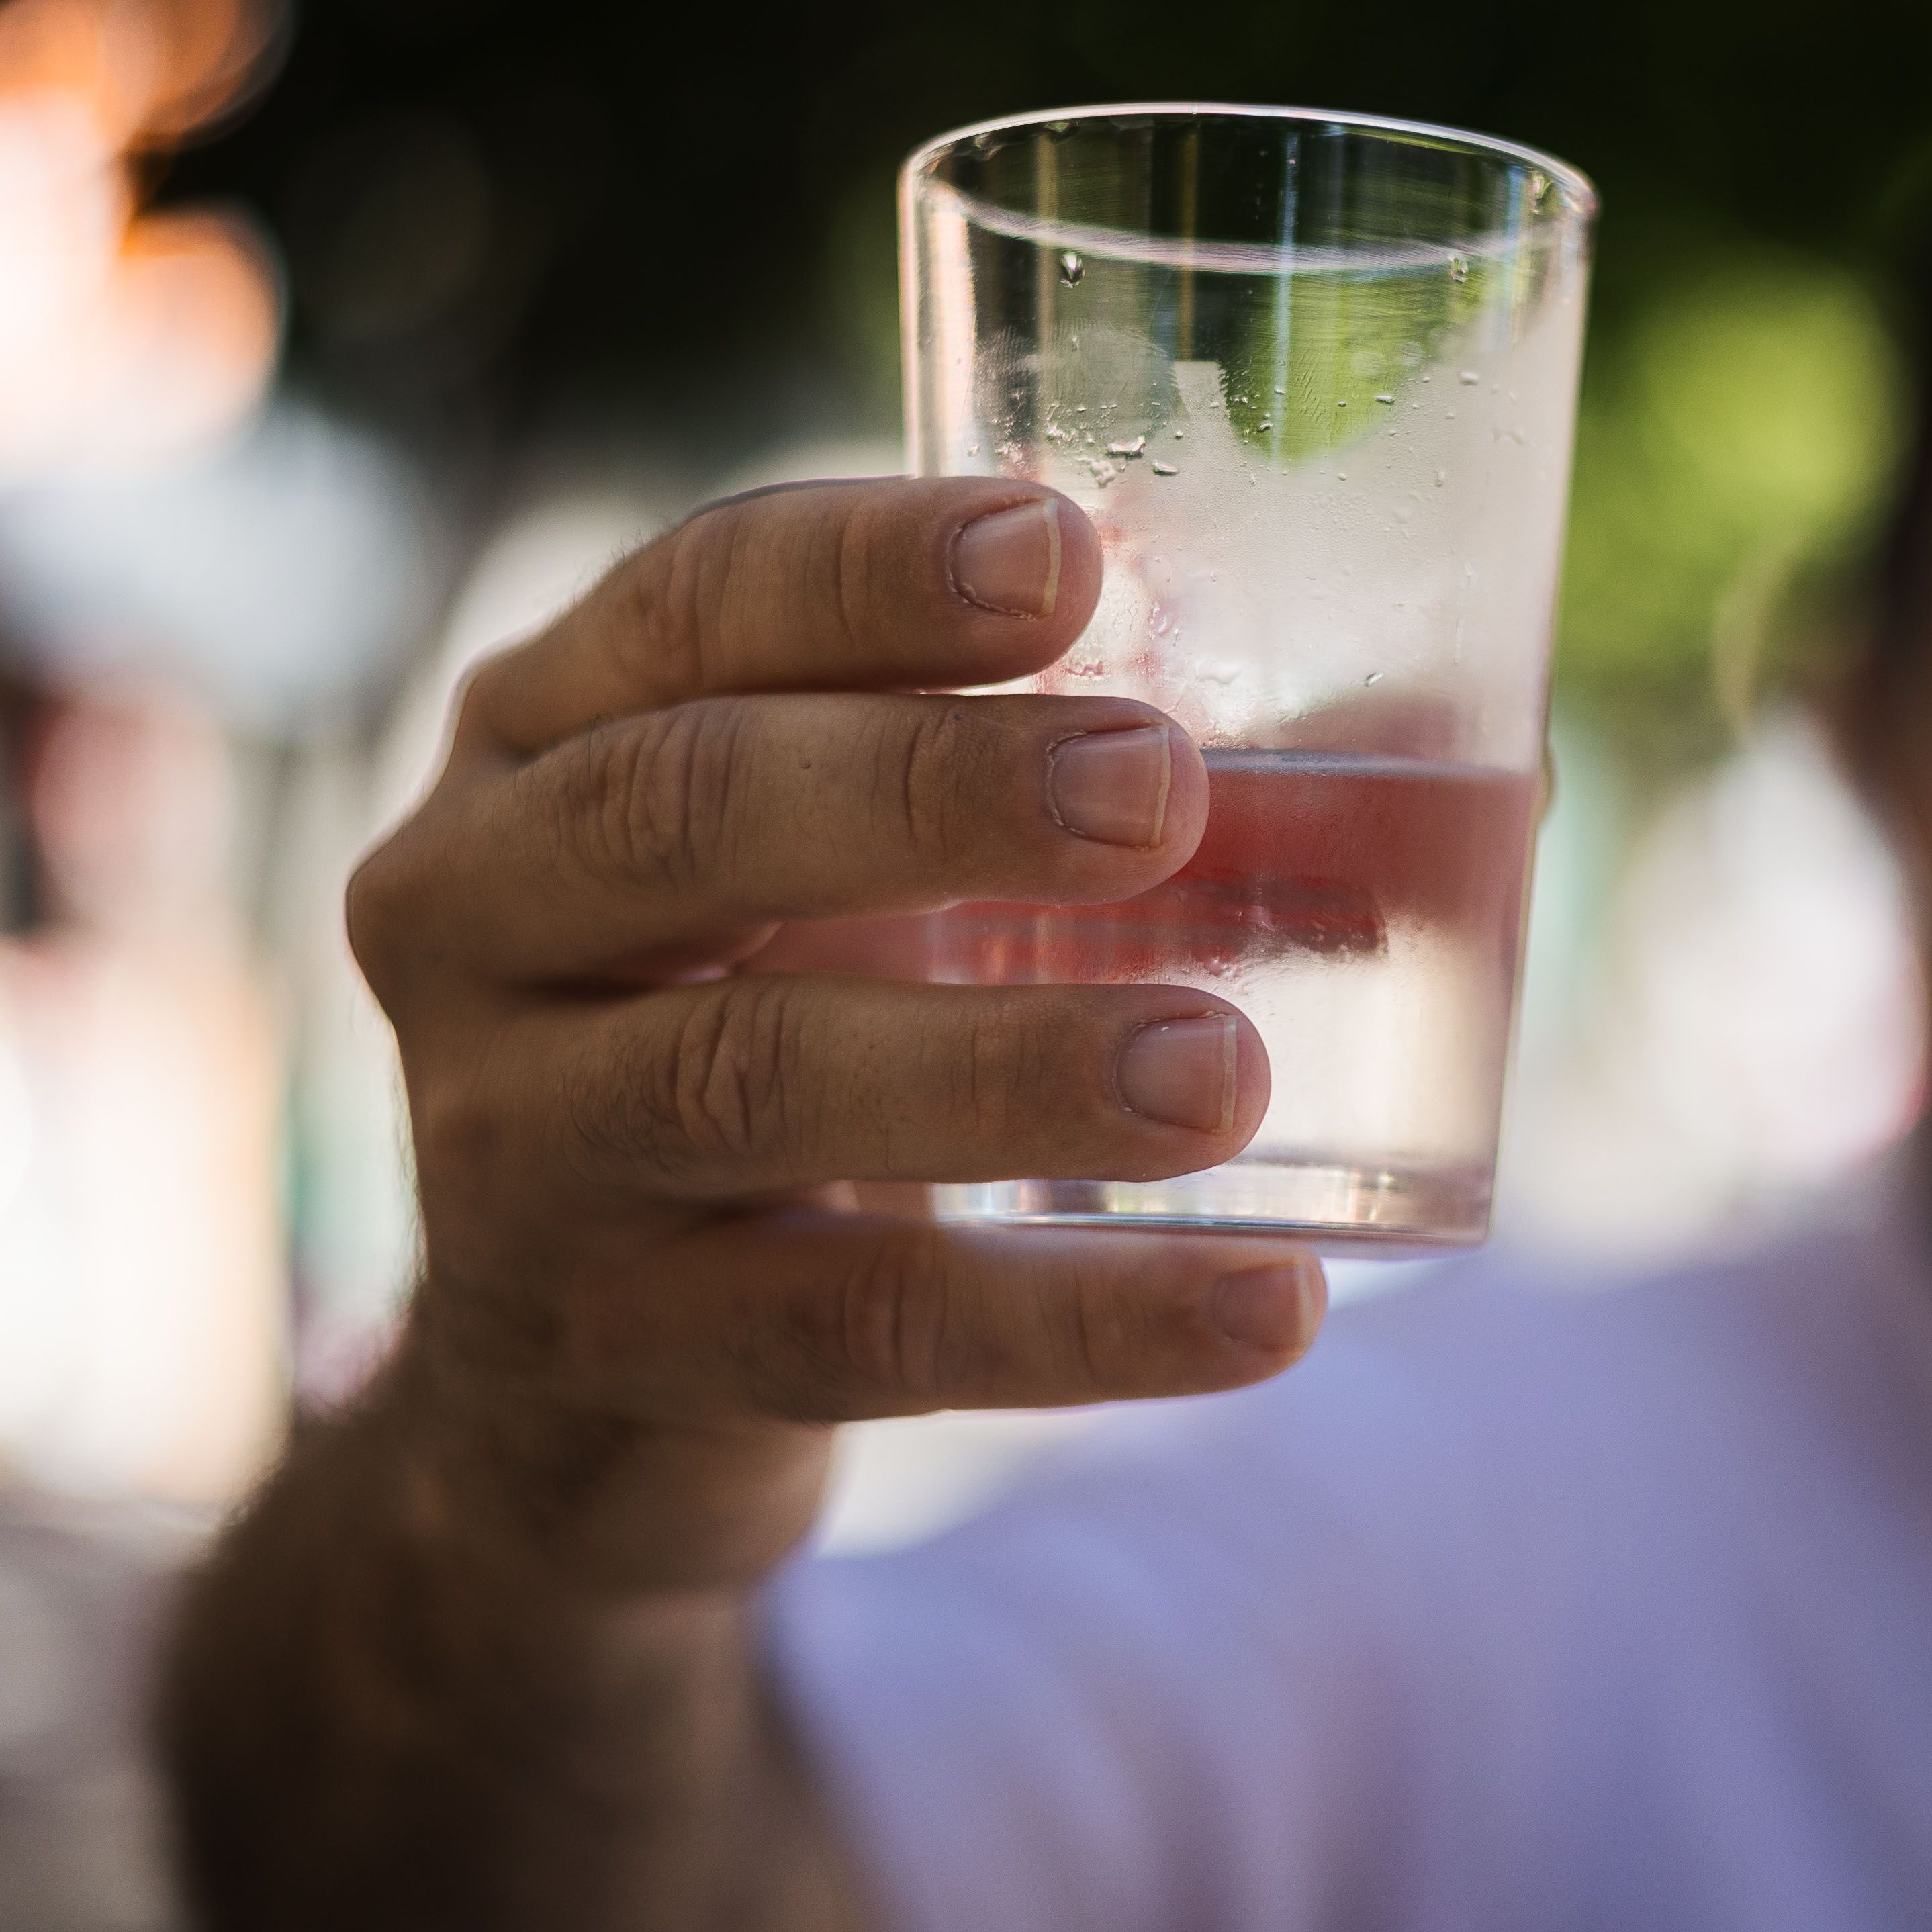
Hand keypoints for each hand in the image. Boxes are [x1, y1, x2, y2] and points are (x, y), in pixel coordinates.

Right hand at [345, 477, 1326, 1596]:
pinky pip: (855, 1334)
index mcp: (546, 733)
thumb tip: (1453, 751)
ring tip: (1225, 1069)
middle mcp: (477, 910)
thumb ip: (1054, 788)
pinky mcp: (615, 1351)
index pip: (688, 605)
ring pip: (749, 1078)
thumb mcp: (846, 875)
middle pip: (683, 811)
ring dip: (1005, 1065)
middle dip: (928, 786)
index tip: (1066, 555)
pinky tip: (1266, 1305)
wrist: (568, 1376)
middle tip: (1161, 789)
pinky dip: (1079, 1326)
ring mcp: (517, 1142)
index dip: (865, 572)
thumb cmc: (770, 1017)